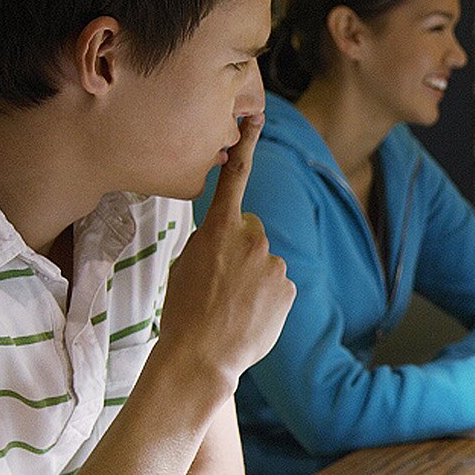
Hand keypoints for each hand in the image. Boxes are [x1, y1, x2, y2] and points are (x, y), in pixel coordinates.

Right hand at [158, 116, 295, 395]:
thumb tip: (231, 242)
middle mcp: (251, 238)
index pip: (235, 179)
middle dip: (243, 250)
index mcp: (218, 229)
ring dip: (256, 278)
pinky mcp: (289, 287)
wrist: (200, 357)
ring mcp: (273, 263)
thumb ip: (212, 243)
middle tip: (223, 284)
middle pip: (252, 233)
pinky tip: (251, 316)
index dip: (247, 145)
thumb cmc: (184, 312)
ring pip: (267, 263)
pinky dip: (269, 299)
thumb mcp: (186, 266)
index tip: (256, 117)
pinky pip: (279, 286)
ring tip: (234, 306)